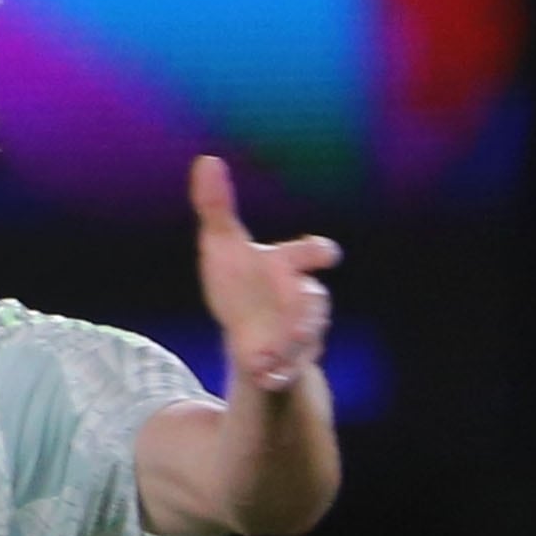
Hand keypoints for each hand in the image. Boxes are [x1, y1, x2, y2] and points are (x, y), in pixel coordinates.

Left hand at [190, 155, 339, 398]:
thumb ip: (216, 206)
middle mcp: (301, 300)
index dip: (317, 253)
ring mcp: (299, 335)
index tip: (328, 255)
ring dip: (292, 344)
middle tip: (300, 308)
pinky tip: (261, 374)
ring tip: (269, 351)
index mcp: (286, 266)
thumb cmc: (238, 280)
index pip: (307, 254)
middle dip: (308, 309)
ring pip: (308, 339)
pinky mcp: (288, 365)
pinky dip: (276, 373)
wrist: (248, 333)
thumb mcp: (221, 244)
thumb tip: (206, 161)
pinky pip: (289, 372)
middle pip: (315, 302)